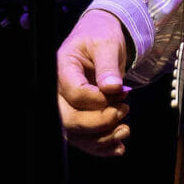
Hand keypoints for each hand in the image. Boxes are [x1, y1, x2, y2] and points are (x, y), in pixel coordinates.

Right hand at [56, 8, 131, 156]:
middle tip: (124, 108)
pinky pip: (83, 138)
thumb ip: (108, 66)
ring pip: (75, 134)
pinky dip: (101, 146)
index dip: (99, 100)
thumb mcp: (107, 44)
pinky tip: (119, 146)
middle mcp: (58, 90)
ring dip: (102, 139)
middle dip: (100, 122)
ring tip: (125, 130)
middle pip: (69, 119)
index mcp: (62, 68)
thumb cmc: (100, 36)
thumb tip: (112, 87)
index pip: (75, 94)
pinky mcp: (77, 115)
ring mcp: (66, 105)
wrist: (100, 38)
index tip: (121, 90)